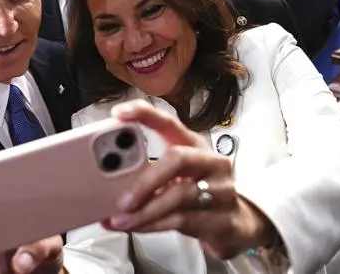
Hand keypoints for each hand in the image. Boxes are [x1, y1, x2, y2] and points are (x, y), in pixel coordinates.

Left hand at [103, 100, 275, 259]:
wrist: (236, 226)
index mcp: (193, 144)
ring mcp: (221, 190)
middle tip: (121, 198)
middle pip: (178, 158)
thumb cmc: (197, 194)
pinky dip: (154, 225)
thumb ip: (144, 175)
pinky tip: (138, 227)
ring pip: (179, 195)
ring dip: (145, 210)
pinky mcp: (223, 219)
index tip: (118, 113)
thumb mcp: (173, 178)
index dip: (144, 114)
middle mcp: (210, 162)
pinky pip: (183, 220)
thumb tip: (104, 184)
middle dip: (145, 179)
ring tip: (120, 219)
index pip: (168, 122)